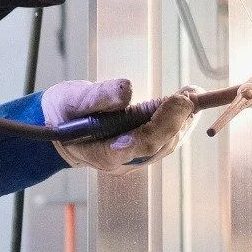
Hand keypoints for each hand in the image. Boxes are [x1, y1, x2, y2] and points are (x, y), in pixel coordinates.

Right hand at [42, 78, 195, 171]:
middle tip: (191, 93)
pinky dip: (178, 121)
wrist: (58, 127)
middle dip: (178, 119)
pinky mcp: (140, 150)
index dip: (162, 125)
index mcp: (101, 153)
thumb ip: (97, 97)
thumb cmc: (64, 113)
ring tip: (193, 94)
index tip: (178, 100)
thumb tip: (126, 89)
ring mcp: (133, 158)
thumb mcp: (73, 99)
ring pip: (165, 144)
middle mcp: (121, 162)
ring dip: (183, 120)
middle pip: (158, 145)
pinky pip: (164, 139)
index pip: (138, 144)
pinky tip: (186, 103)